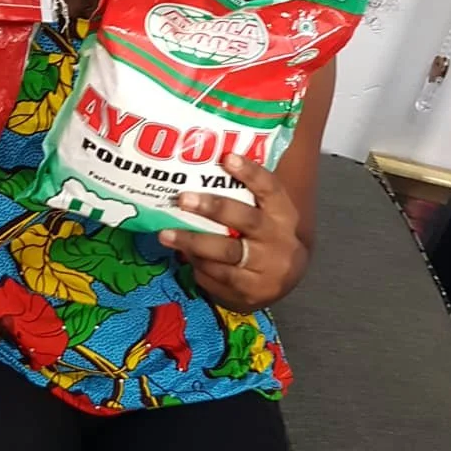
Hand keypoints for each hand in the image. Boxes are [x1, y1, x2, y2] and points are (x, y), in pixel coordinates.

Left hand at [159, 154, 307, 311]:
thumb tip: (202, 163)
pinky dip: (198, 266)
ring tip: (165, 234)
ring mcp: (266, 270)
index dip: (251, 173)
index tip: (227, 157)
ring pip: (226, 254)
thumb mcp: (267, 213)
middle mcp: (279, 241)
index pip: (271, 189)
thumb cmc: (266, 234)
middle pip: (246, 221)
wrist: (285, 279)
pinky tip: (183, 256)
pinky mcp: (250, 293)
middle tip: (182, 198)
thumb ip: (244, 193)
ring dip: (192, 242)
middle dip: (213, 208)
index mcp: (284, 215)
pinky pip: (217, 277)